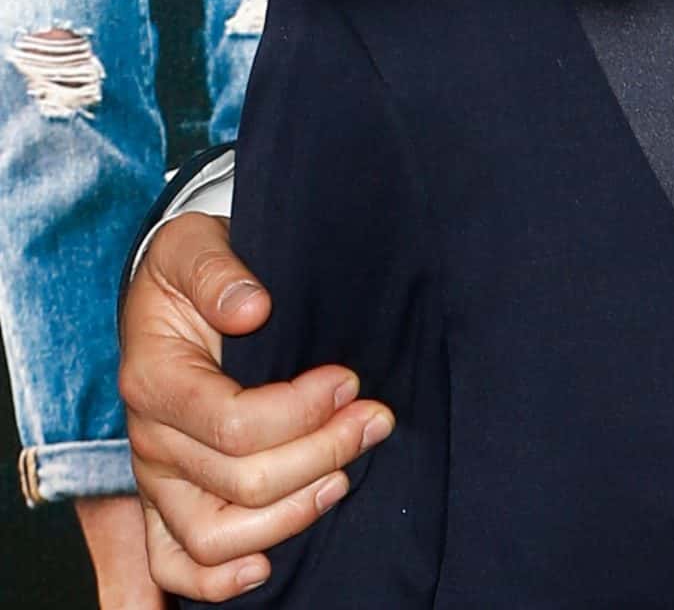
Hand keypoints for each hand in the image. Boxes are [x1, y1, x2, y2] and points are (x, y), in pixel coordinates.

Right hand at [120, 213, 391, 600]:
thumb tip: (253, 306)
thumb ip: (218, 270)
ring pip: (216, 535)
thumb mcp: (196, 245)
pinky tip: (269, 565)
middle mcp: (151, 440)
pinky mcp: (170, 501)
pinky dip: (218, 581)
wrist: (177, 287)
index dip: (303, 411)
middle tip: (375, 417)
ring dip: (293, 512)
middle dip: (324, 451)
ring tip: (347, 473)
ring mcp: (159, 479)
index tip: (351, 380)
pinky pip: (178, 565)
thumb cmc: (193, 268)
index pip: (233, 424)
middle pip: (241, 481)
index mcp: (155, 381)